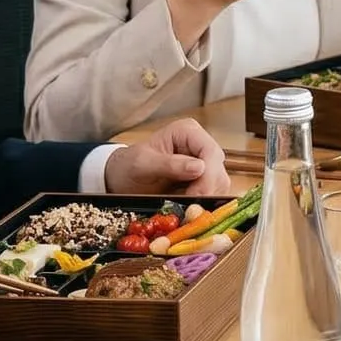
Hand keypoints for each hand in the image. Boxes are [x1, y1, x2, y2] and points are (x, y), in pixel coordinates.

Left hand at [105, 115, 229, 195]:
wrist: (120, 180)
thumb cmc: (127, 166)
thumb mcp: (142, 164)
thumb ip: (169, 165)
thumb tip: (199, 167)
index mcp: (187, 132)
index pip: (210, 152)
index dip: (208, 175)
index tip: (195, 195)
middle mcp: (200, 145)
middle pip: (218, 170)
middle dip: (206, 190)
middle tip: (190, 207)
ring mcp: (203, 163)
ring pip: (219, 184)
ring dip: (205, 198)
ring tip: (184, 207)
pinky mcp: (203, 181)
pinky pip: (213, 194)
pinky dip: (203, 203)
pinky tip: (187, 207)